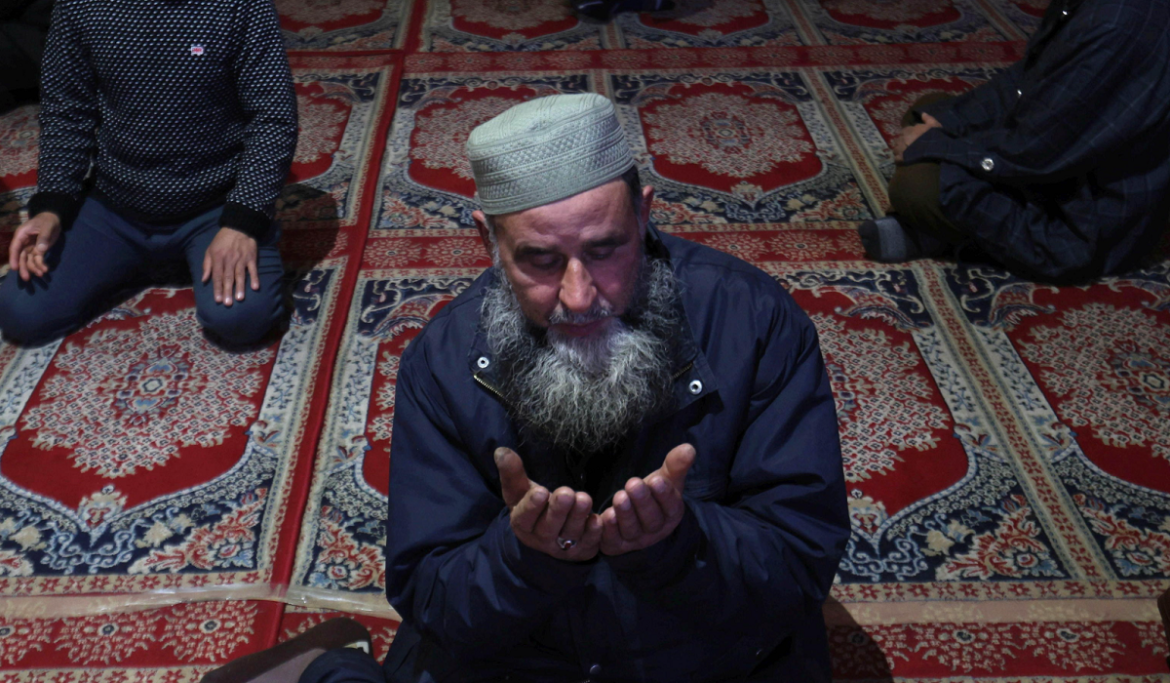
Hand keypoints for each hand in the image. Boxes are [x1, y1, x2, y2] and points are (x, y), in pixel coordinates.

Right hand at [8, 212, 61, 280]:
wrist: (54, 219)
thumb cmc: (47, 221)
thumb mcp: (46, 226)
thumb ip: (43, 237)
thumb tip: (40, 249)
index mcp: (21, 235)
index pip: (15, 248)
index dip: (14, 258)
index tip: (14, 268)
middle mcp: (24, 242)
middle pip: (21, 257)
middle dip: (23, 267)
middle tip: (26, 278)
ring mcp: (31, 247)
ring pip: (28, 260)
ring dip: (34, 268)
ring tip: (41, 274)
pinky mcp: (38, 250)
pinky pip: (37, 259)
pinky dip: (41, 265)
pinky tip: (45, 270)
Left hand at [201, 227, 258, 306]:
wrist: (238, 227)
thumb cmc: (222, 240)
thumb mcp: (210, 250)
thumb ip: (207, 265)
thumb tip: (204, 280)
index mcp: (218, 258)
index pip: (217, 276)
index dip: (217, 288)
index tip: (217, 300)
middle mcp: (229, 260)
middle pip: (228, 278)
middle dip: (228, 291)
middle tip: (228, 303)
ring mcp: (241, 259)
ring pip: (240, 275)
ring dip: (240, 287)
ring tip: (239, 298)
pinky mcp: (251, 258)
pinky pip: (253, 269)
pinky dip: (254, 278)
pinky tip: (255, 287)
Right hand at [495, 447, 600, 561]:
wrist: (550, 534)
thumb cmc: (534, 505)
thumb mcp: (520, 491)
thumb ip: (512, 473)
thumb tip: (501, 451)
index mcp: (522, 524)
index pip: (524, 517)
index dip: (532, 506)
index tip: (541, 491)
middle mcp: (541, 539)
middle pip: (549, 527)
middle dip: (558, 510)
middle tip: (567, 494)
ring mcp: (563, 547)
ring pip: (570, 534)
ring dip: (578, 517)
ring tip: (584, 499)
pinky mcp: (583, 549)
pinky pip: (590, 542)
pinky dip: (595, 532)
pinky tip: (598, 519)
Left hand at [600, 443, 694, 556]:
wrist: (632, 517)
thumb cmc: (652, 494)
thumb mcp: (664, 478)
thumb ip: (675, 465)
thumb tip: (689, 448)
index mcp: (670, 514)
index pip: (671, 506)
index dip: (664, 495)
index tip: (656, 480)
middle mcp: (655, 530)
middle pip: (651, 520)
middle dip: (642, 502)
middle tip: (633, 484)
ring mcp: (635, 539)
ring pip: (632, 530)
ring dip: (625, 514)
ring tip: (620, 496)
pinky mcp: (615, 544)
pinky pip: (612, 540)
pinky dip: (609, 529)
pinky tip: (606, 516)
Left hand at [892, 113, 940, 162]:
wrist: (931, 150)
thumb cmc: (933, 136)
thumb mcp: (934, 125)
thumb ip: (928, 118)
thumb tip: (922, 113)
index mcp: (909, 129)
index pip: (905, 130)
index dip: (909, 133)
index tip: (914, 137)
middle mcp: (902, 137)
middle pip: (900, 139)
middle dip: (903, 141)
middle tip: (909, 145)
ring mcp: (900, 148)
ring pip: (896, 148)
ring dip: (900, 149)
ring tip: (905, 152)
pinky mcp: (899, 158)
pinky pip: (896, 158)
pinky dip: (899, 158)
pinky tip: (904, 159)